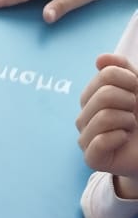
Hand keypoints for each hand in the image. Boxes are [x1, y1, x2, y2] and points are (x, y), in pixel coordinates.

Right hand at [76, 54, 137, 181]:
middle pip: (103, 95)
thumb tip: (99, 59)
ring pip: (103, 117)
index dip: (129, 80)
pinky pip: (100, 141)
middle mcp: (84, 117)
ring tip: (130, 128)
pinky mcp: (91, 158)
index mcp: (92, 98)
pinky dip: (119, 138)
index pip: (105, 74)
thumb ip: (122, 69)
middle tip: (133, 113)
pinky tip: (123, 140)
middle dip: (128, 101)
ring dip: (127, 121)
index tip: (135, 91)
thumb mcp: (136, 87)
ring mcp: (85, 139)